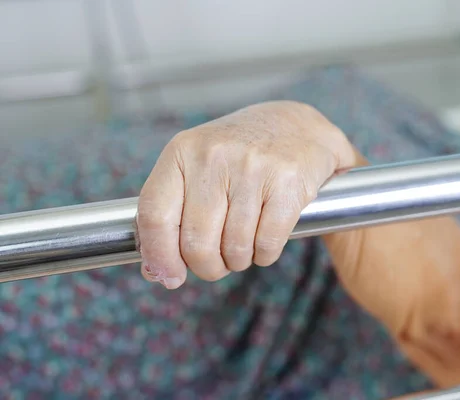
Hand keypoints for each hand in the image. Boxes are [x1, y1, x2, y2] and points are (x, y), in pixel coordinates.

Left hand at [135, 101, 355, 287]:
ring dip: (238, 261)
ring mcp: (253, 167)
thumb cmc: (237, 157)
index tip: (169, 277)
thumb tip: (155, 272)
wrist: (295, 127)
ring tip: (243, 245)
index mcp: (182, 151)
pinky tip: (264, 240)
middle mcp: (214, 155)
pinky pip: (267, 245)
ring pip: (234, 249)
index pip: (155, 215)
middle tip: (217, 263)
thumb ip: (171, 214)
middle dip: (207, 267)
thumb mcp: (196, 169)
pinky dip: (264, 255)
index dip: (159, 256)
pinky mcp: (287, 182)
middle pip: (196, 243)